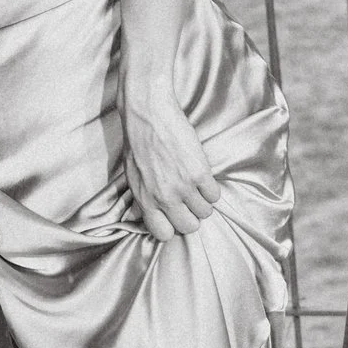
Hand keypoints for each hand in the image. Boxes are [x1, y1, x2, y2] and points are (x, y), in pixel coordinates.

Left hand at [124, 84, 223, 240]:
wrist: (148, 114)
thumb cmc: (138, 142)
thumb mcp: (133, 175)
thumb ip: (145, 198)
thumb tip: (154, 213)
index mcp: (144, 200)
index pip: (162, 234)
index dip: (171, 226)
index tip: (174, 216)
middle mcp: (164, 198)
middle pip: (188, 227)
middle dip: (191, 217)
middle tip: (189, 202)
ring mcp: (183, 187)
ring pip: (205, 212)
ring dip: (203, 202)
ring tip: (196, 187)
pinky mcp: (199, 173)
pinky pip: (215, 196)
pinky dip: (212, 189)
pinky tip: (203, 177)